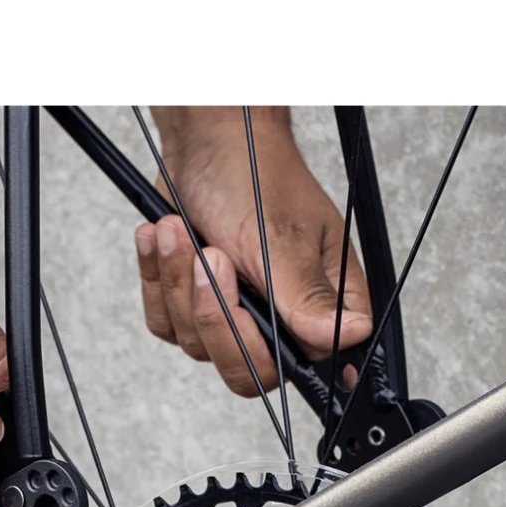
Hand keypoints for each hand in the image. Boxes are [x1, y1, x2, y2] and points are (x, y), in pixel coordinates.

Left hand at [134, 107, 371, 397]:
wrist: (206, 137)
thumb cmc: (256, 173)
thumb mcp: (282, 239)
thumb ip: (306, 298)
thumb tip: (348, 338)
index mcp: (324, 303)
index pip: (306, 366)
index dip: (269, 355)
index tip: (244, 313)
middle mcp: (284, 316)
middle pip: (244, 370)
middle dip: (214, 315)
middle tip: (211, 259)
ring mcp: (238, 311)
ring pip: (197, 345)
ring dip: (179, 285)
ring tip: (180, 231)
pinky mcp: (195, 302)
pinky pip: (166, 323)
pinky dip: (157, 281)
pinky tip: (162, 239)